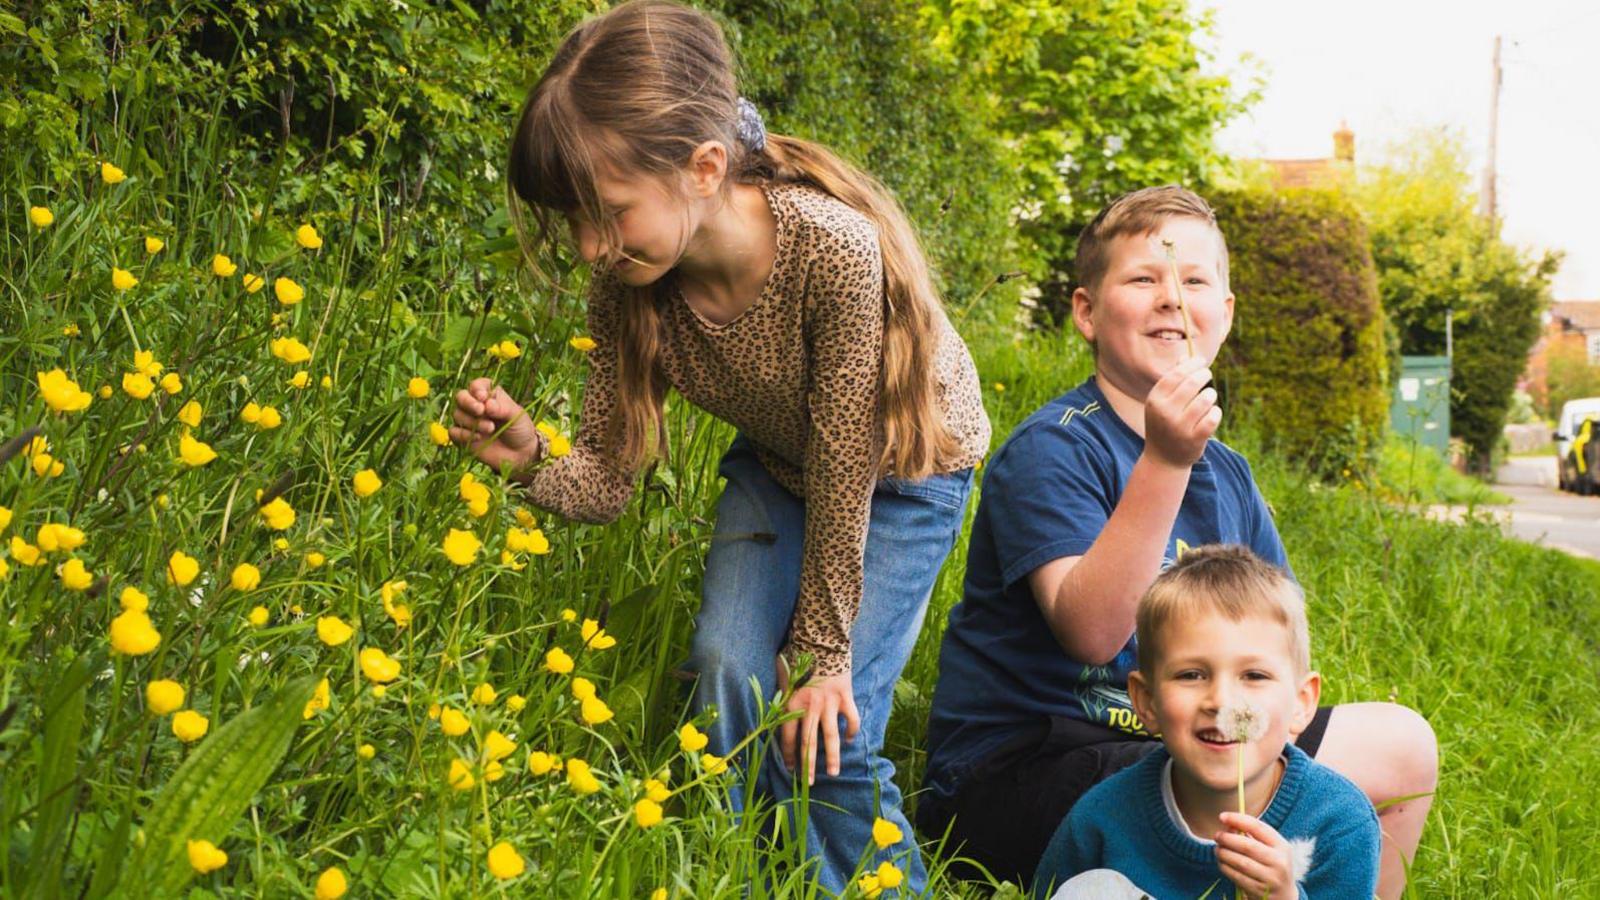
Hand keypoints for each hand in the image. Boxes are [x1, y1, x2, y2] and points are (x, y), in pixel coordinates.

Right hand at [449, 378, 540, 472]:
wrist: (520, 454)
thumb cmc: (520, 429)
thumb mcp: (517, 416)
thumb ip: (503, 408)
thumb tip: (487, 404)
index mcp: (489, 396)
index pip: (477, 385)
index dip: (477, 389)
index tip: (483, 397)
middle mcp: (476, 406)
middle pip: (461, 396)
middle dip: (468, 402)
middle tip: (481, 410)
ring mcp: (468, 421)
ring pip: (457, 414)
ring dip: (472, 421)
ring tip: (490, 428)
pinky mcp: (463, 437)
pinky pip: (453, 432)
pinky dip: (463, 434)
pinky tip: (479, 438)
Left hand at [775, 656, 859, 785]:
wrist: (820, 638)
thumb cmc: (795, 655)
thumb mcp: (780, 676)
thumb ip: (778, 695)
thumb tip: (768, 713)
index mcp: (790, 704)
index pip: (788, 738)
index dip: (789, 756)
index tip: (790, 770)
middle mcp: (809, 707)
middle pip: (808, 743)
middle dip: (807, 766)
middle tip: (809, 784)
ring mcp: (829, 703)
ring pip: (830, 737)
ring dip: (832, 757)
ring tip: (833, 772)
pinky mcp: (845, 696)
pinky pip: (851, 719)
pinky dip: (851, 731)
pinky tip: (849, 740)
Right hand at [1142, 355, 1219, 468]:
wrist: (1163, 459)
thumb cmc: (1165, 424)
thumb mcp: (1162, 402)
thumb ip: (1172, 380)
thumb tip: (1185, 356)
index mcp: (1155, 400)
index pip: (1176, 374)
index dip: (1191, 364)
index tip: (1201, 361)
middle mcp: (1165, 412)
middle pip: (1192, 383)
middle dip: (1204, 375)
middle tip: (1207, 374)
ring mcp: (1179, 427)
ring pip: (1206, 398)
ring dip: (1210, 395)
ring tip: (1208, 397)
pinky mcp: (1194, 439)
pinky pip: (1213, 417)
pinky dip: (1216, 412)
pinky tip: (1212, 413)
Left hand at [1215, 812, 1296, 899]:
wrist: (1284, 895)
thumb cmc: (1272, 865)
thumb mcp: (1270, 848)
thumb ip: (1252, 835)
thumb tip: (1228, 823)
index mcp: (1282, 846)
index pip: (1258, 827)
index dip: (1238, 819)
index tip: (1222, 816)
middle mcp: (1279, 862)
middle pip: (1247, 846)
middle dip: (1227, 839)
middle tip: (1217, 836)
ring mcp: (1271, 878)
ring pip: (1241, 862)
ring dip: (1224, 854)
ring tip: (1217, 849)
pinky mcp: (1260, 891)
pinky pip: (1238, 877)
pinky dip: (1226, 867)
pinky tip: (1221, 862)